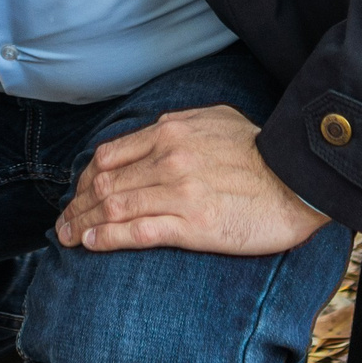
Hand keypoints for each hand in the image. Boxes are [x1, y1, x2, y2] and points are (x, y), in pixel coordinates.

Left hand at [53, 105, 332, 255]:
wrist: (299, 179)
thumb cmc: (261, 150)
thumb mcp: (215, 119)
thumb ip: (179, 125)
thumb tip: (153, 132)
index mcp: (171, 130)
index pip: (110, 154)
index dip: (85, 177)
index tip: (77, 194)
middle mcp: (168, 158)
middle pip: (104, 182)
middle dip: (76, 205)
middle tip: (62, 222)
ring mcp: (179, 192)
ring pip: (114, 207)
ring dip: (83, 224)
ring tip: (68, 237)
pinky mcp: (194, 225)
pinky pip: (140, 231)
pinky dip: (109, 237)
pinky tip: (92, 243)